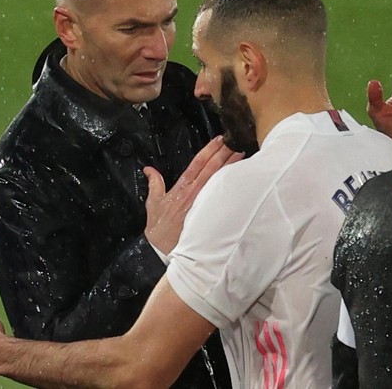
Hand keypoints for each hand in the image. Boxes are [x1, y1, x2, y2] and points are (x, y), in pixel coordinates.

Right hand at [144, 136, 243, 253]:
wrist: (167, 251)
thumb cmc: (161, 230)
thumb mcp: (153, 205)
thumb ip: (154, 185)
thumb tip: (149, 170)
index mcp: (182, 188)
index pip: (197, 163)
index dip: (209, 150)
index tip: (219, 139)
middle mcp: (194, 193)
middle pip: (211, 168)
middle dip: (224, 152)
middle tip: (235, 139)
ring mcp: (203, 203)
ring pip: (219, 179)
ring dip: (230, 165)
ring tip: (242, 152)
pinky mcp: (210, 213)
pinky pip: (222, 195)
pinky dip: (231, 184)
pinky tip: (239, 177)